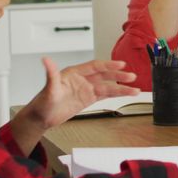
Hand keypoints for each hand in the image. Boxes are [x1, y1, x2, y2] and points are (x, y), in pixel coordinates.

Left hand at [24, 58, 139, 128]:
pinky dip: (117, 94)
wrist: (42, 117)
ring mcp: (87, 89)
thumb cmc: (42, 102)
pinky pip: (106, 95)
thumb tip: (46, 60)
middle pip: (105, 75)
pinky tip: (126, 93)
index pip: (95, 66)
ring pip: (108, 86)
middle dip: (118, 75)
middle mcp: (83, 79)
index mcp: (74, 73)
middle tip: (131, 76)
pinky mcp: (88, 99)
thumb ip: (51, 74)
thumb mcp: (48, 88)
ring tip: (135, 90)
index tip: (120, 64)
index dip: (108, 65)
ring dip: (121, 87)